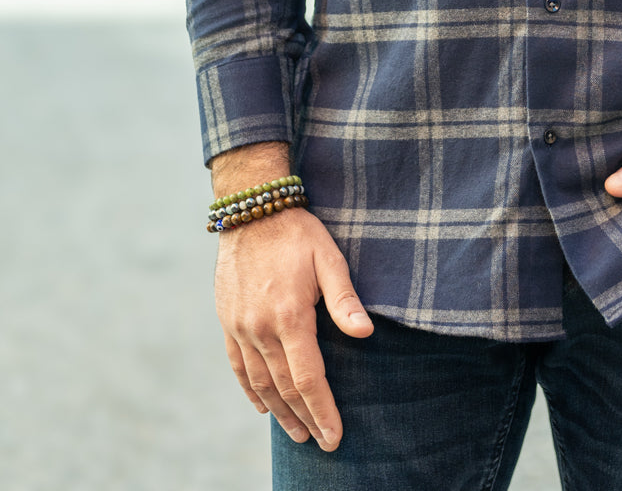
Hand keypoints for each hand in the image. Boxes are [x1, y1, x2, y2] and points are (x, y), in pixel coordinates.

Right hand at [214, 205, 372, 450]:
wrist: (251, 209)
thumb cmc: (297, 232)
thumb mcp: (328, 257)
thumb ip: (344, 299)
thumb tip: (365, 333)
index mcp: (290, 315)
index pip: (308, 378)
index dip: (323, 410)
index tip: (334, 436)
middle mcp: (261, 328)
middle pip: (284, 387)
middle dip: (304, 418)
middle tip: (320, 442)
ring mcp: (240, 327)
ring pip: (260, 382)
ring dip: (278, 411)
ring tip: (296, 431)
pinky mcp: (227, 321)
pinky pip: (237, 365)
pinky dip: (250, 390)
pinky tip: (261, 406)